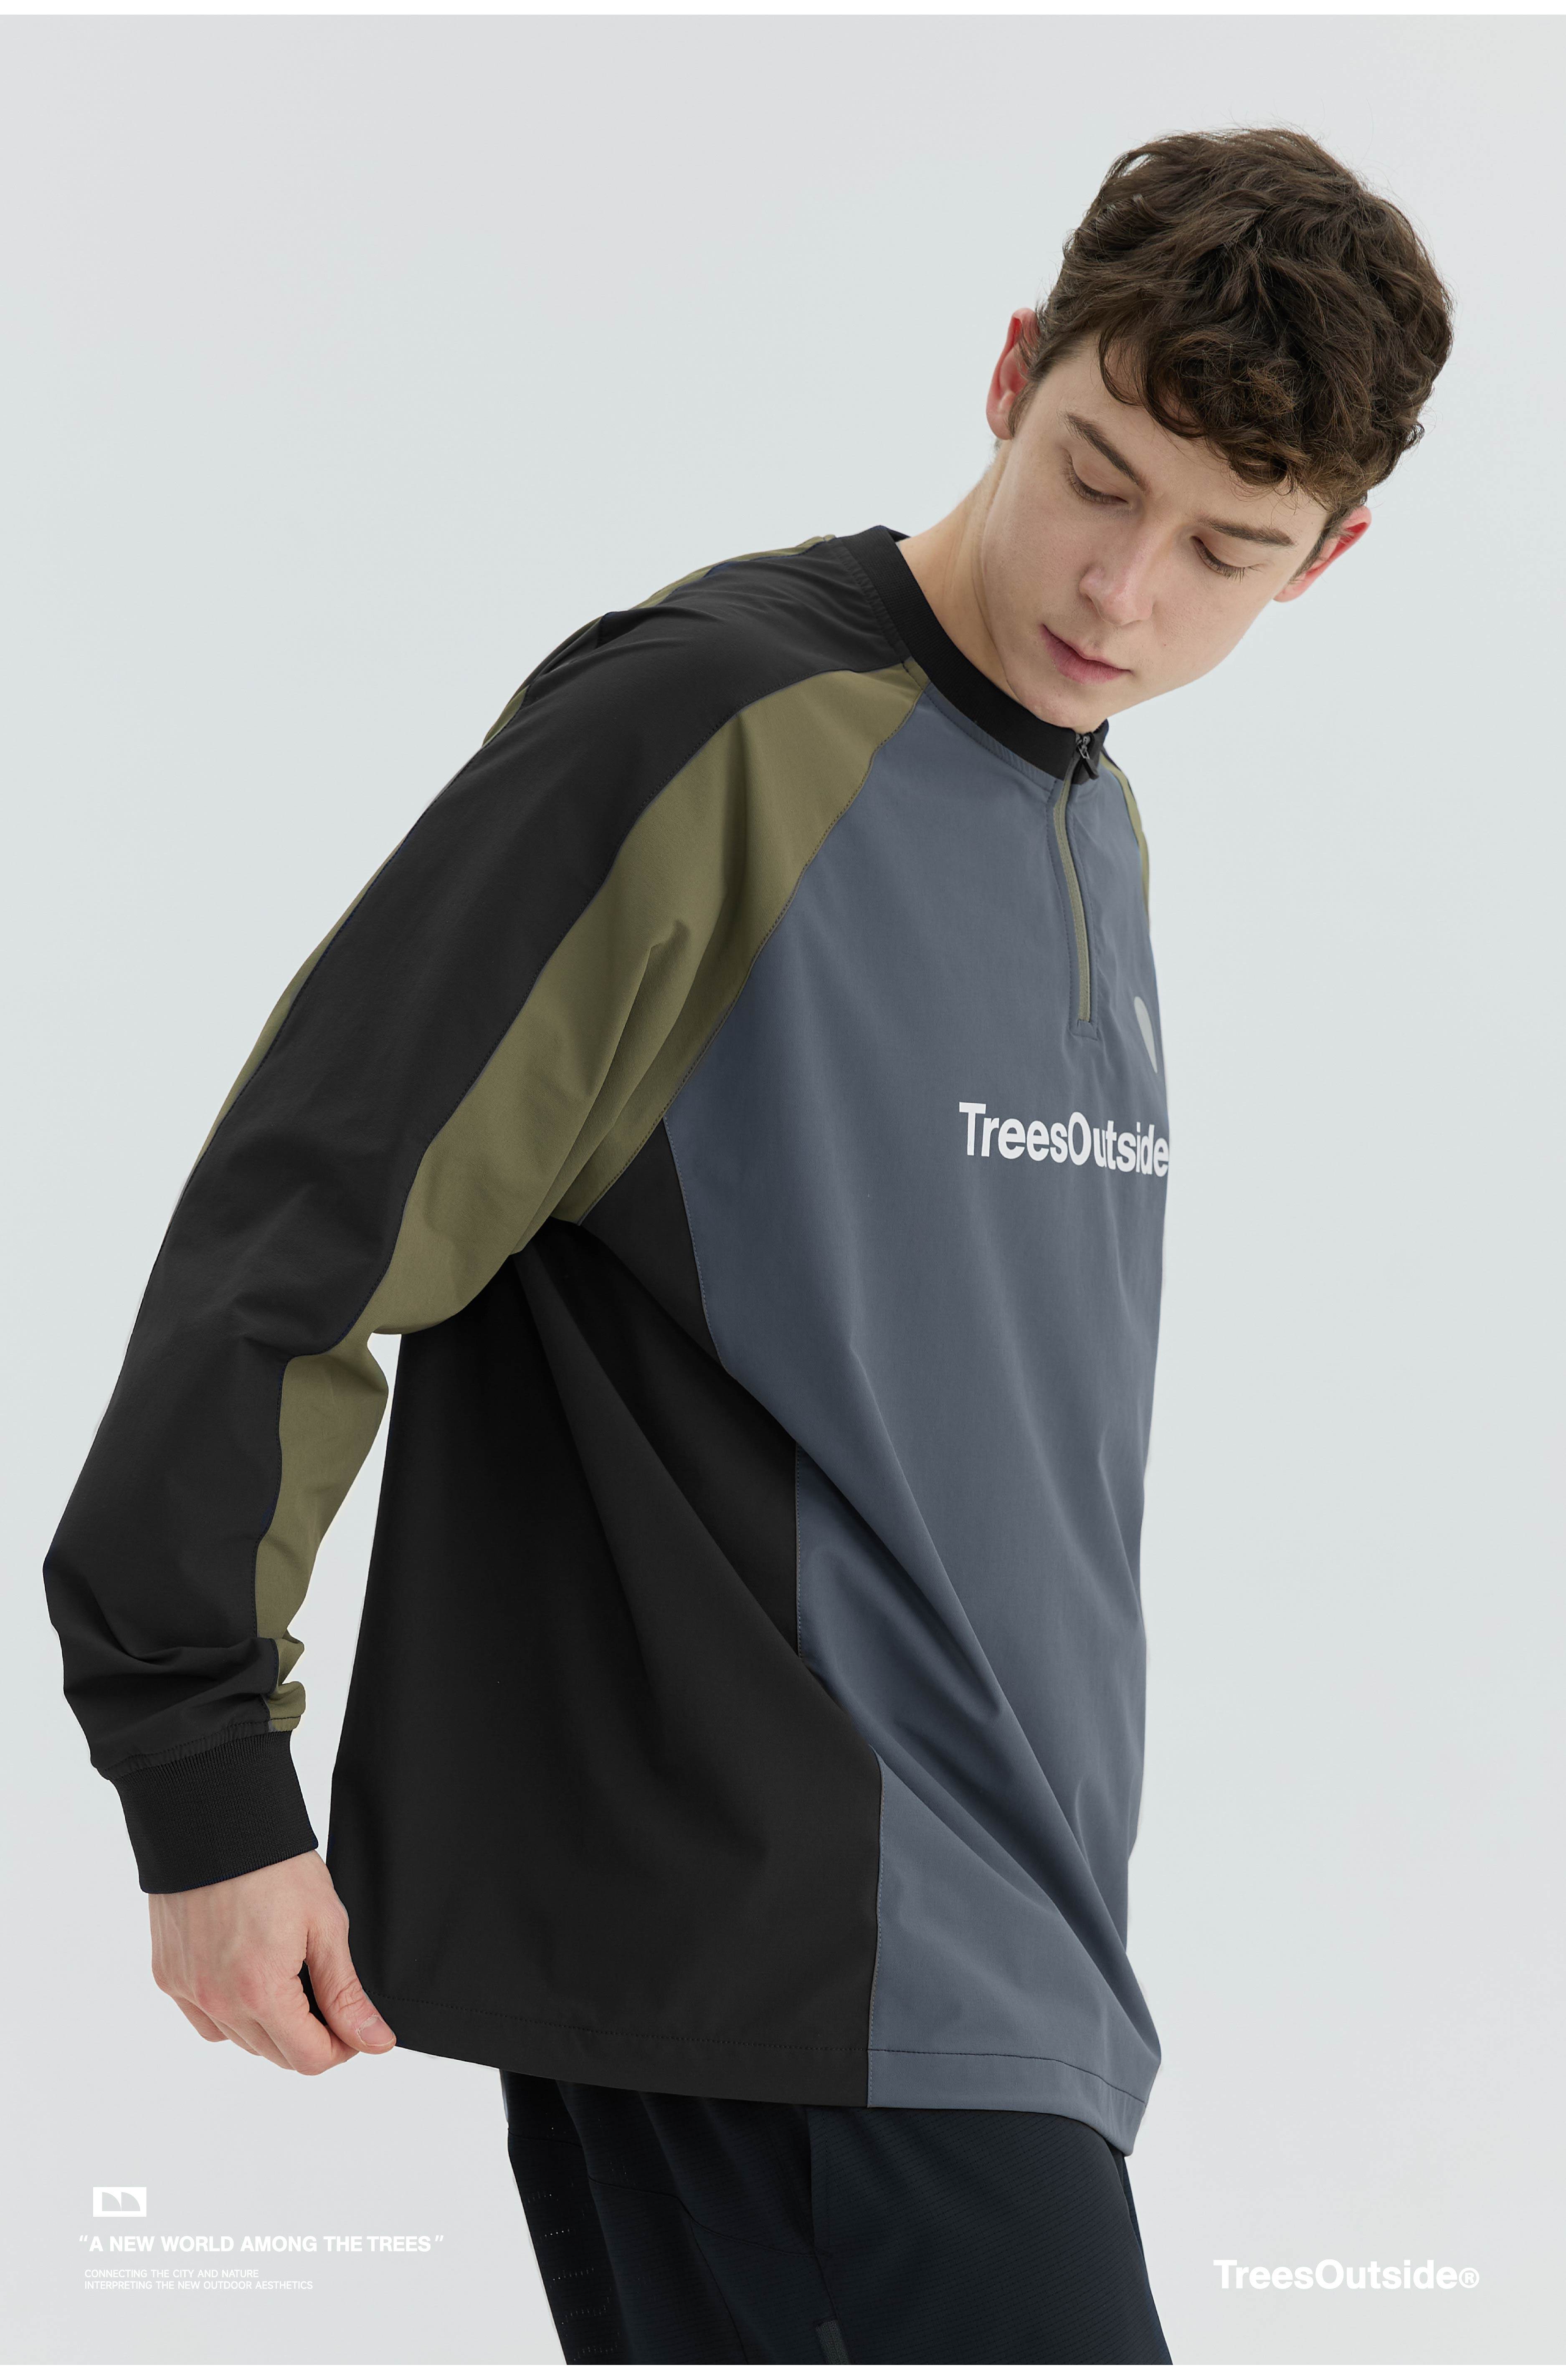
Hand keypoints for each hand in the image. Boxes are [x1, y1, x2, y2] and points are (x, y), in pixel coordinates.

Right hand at [148, 1849, 395, 2073]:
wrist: (213, 1819)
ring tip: (291, 1981)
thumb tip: (376, 2043)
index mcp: (261, 1992)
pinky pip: (206, 2022)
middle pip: (275, 2055)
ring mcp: (188, 1991)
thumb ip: (346, 1993)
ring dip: (271, 2028)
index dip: (342, 2047)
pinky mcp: (169, 1976)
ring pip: (240, 2041)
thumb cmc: (273, 1865)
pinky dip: (231, 2015)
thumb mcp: (325, 1924)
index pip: (308, 2060)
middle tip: (329, 1998)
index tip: (355, 2024)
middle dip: (310, 2037)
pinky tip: (251, 1981)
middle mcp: (217, 2002)